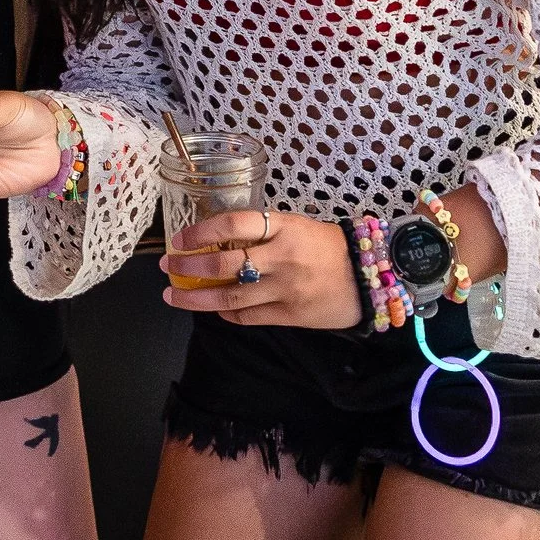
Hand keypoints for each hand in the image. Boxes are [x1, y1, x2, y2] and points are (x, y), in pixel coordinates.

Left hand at [159, 211, 360, 329]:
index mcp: (284, 228)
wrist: (371, 276)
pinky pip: (249, 316)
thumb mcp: (297, 225)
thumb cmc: (329, 246)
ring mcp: (285, 289)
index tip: (179, 239)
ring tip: (174, 295)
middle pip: (225, 264)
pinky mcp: (290, 315)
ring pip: (231, 296)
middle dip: (190, 266)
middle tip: (168, 266)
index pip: (233, 224)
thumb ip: (263, 231)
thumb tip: (219, 238)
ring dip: (197, 298)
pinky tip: (214, 309)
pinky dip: (227, 313)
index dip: (200, 232)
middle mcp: (282, 258)